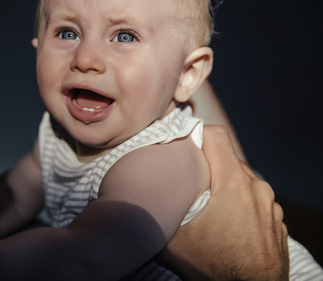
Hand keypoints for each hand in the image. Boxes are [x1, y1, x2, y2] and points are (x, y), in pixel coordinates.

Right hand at [159, 125, 288, 279]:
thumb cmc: (217, 268)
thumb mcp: (175, 243)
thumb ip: (155, 214)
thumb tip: (128, 203)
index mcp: (233, 184)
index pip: (217, 136)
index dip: (198, 135)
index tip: (184, 148)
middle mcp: (256, 188)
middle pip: (228, 158)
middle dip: (208, 164)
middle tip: (190, 180)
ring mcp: (269, 204)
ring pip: (242, 178)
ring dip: (224, 184)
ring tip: (208, 203)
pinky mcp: (275, 219)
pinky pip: (254, 197)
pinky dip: (239, 201)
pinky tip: (227, 221)